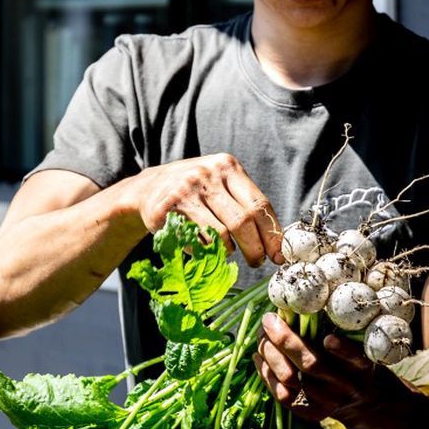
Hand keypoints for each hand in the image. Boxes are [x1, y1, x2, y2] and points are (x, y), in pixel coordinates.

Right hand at [131, 153, 283, 266]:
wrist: (150, 188)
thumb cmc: (196, 191)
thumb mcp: (221, 183)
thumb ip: (245, 203)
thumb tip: (276, 242)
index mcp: (227, 167)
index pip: (259, 204)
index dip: (272, 234)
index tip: (278, 254)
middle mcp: (207, 175)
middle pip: (242, 222)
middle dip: (255, 249)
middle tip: (257, 261)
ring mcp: (186, 192)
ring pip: (220, 235)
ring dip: (229, 251)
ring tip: (228, 250)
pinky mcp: (167, 211)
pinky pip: (197, 242)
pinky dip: (206, 251)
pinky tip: (204, 246)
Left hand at [254, 312, 413, 424]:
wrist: (368, 403)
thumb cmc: (359, 362)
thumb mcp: (362, 345)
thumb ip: (341, 329)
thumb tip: (303, 303)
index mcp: (362, 366)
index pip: (354, 358)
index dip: (341, 350)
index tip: (328, 338)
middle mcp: (346, 386)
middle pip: (312, 365)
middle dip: (286, 340)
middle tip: (269, 320)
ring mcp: (328, 403)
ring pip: (292, 380)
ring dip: (270, 355)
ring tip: (261, 338)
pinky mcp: (313, 413)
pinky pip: (284, 397)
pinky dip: (267, 375)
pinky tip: (259, 359)